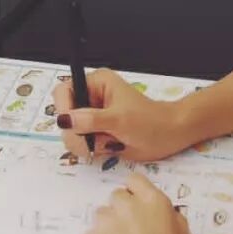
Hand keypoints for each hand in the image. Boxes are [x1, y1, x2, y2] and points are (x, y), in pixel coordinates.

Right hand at [53, 67, 193, 162]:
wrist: (169, 136)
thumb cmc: (150, 121)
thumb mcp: (120, 119)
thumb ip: (91, 119)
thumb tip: (65, 119)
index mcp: (96, 84)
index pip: (63, 91)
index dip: (63, 108)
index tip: (70, 124)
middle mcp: (90, 99)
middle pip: (63, 116)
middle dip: (78, 131)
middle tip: (98, 137)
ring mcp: (92, 118)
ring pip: (70, 134)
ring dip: (87, 143)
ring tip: (110, 141)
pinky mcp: (96, 134)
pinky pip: (81, 145)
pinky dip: (93, 149)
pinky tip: (111, 146)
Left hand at [83, 171, 200, 233]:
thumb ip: (169, 217)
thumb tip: (160, 214)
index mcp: (154, 202)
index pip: (134, 181)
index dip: (135, 193)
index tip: (135, 205)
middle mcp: (128, 207)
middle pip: (116, 198)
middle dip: (122, 212)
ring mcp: (107, 225)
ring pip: (101, 217)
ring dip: (109, 229)